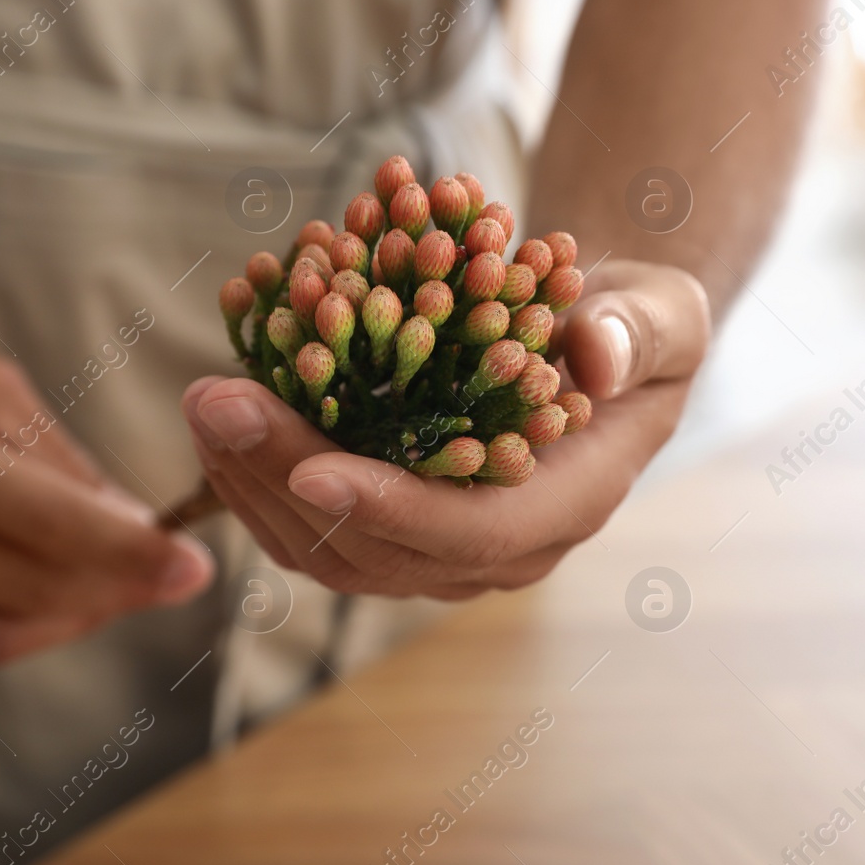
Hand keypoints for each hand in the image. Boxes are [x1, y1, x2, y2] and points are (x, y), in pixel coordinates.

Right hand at [0, 316, 213, 666]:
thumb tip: (135, 526)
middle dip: (118, 591)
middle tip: (165, 575)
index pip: (57, 529)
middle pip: (35, 593)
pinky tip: (46, 598)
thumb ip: (62, 464)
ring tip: (114, 587)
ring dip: (72, 619)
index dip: (136, 556)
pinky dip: (13, 630)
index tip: (195, 567)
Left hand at [182, 260, 709, 597]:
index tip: (313, 470)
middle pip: (373, 548)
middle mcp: (495, 549)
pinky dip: (254, 473)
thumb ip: (636, 335)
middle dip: (284, 478)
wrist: (597, 346)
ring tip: (203, 402)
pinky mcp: (390, 523)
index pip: (472, 532)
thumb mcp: (660, 316)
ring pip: (325, 548)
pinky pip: (309, 524)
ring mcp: (435, 545)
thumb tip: (593, 359)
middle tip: (216, 401)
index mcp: (564, 507)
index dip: (392, 509)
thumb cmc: (632, 327)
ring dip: (252, 482)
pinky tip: (220, 414)